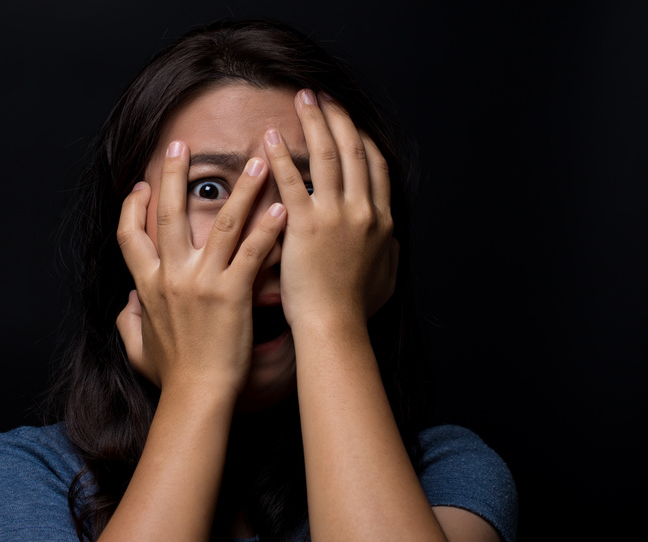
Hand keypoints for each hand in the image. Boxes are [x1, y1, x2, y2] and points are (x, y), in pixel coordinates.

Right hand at [115, 140, 284, 396]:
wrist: (196, 395)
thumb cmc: (172, 376)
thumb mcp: (138, 348)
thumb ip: (128, 322)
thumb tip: (126, 304)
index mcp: (147, 286)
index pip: (129, 235)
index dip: (132, 207)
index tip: (141, 186)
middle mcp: (171, 276)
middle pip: (167, 214)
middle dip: (173, 176)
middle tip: (181, 146)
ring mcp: (201, 282)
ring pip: (220, 223)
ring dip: (240, 188)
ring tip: (257, 160)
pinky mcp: (232, 293)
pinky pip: (251, 251)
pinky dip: (268, 227)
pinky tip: (284, 204)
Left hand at [264, 90, 397, 329]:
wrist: (335, 325)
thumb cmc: (355, 309)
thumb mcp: (385, 276)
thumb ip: (387, 251)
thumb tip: (390, 240)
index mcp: (381, 219)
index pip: (375, 166)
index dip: (361, 138)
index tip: (348, 121)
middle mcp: (363, 210)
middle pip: (353, 150)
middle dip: (338, 118)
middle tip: (321, 96)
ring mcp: (336, 215)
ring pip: (327, 156)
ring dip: (315, 122)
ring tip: (302, 99)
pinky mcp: (306, 224)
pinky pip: (293, 180)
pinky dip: (282, 155)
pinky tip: (271, 136)